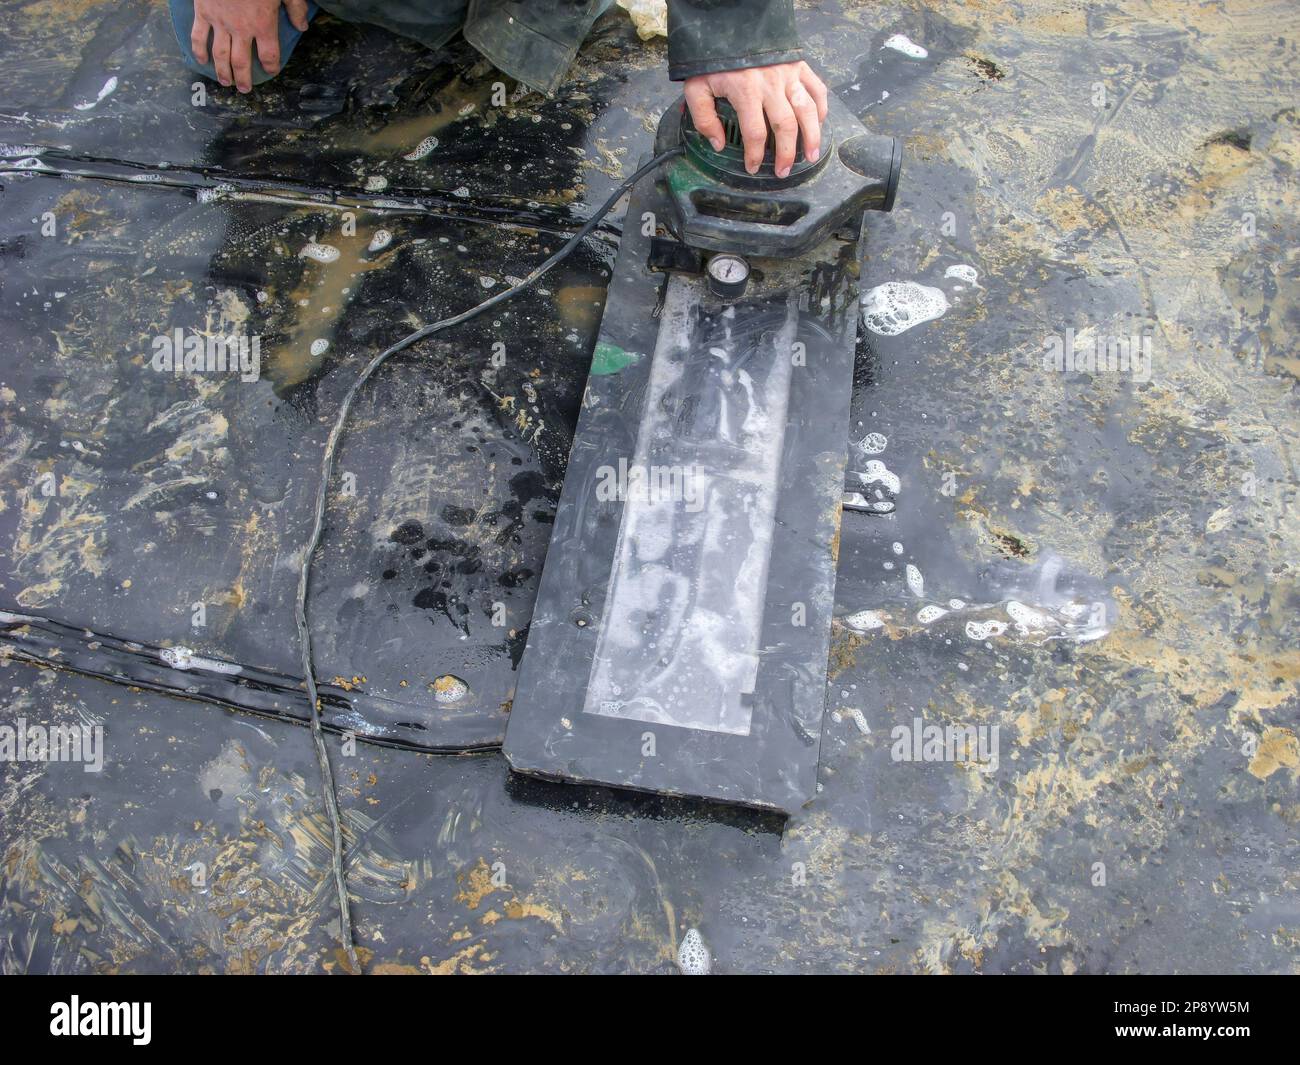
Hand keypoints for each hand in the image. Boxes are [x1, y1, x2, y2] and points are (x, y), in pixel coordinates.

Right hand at [191, 0, 310, 91]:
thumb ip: (295, 8)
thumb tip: (302, 26)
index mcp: (263, 24)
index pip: (269, 56)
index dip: (271, 67)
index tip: (271, 71)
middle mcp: (241, 29)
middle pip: (241, 62)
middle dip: (243, 78)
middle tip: (244, 89)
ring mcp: (219, 21)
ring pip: (220, 54)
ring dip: (222, 71)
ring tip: (225, 82)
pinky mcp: (202, 12)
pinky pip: (198, 36)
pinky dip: (198, 50)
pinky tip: (201, 61)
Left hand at [683, 61, 828, 177]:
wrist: (729, 24)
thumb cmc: (712, 58)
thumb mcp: (697, 88)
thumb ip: (704, 118)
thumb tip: (718, 144)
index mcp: (746, 91)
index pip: (755, 133)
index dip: (755, 155)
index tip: (752, 168)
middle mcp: (771, 84)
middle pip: (786, 126)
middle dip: (785, 154)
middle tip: (782, 171)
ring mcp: (788, 74)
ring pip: (807, 110)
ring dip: (812, 136)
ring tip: (810, 156)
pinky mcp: (799, 65)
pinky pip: (817, 89)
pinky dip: (821, 109)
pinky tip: (819, 125)